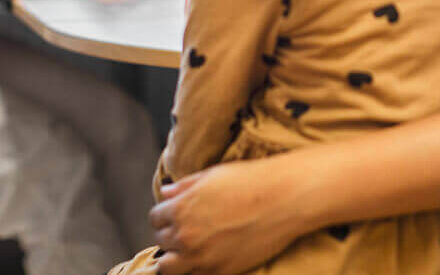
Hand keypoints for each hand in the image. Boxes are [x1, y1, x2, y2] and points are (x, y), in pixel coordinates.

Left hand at [150, 161, 301, 274]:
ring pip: (169, 269)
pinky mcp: (220, 272)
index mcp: (181, 209)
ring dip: (175, 258)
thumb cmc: (251, 181)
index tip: (176, 213)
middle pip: (161, 241)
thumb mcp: (212, 175)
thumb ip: (184, 186)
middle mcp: (186, 236)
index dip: (166, 214)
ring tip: (189, 250)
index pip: (155, 218)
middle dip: (170, 234)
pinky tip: (206, 258)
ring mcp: (202, 258)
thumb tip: (167, 193)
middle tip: (187, 228)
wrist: (284, 199)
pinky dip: (195, 270)